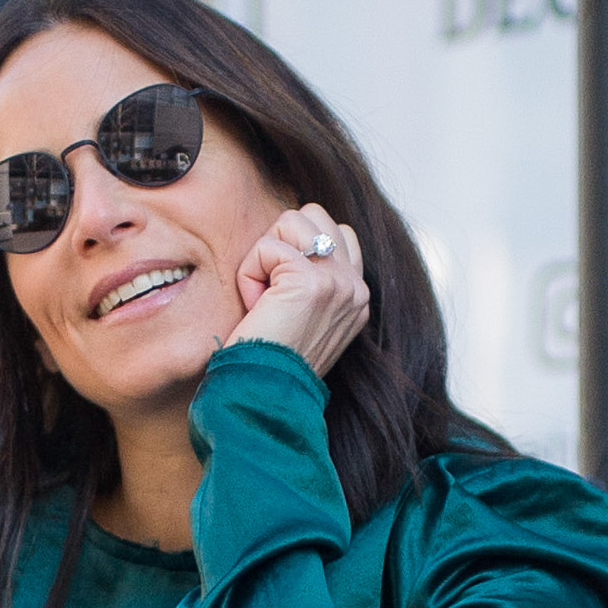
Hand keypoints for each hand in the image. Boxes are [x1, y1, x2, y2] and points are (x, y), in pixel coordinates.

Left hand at [220, 200, 369, 377]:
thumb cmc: (268, 361)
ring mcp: (339, 282)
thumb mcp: (304, 319)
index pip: (336, 232)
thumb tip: (294, 248)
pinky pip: (268, 246)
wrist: (262, 392)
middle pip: (313, 215)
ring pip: (292, 220)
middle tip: (270, 294)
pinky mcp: (311, 281)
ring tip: (264, 300)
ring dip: (264, 256)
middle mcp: (355, 288)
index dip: (295, 250)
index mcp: (357, 298)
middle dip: (280, 243)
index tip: (281, 295)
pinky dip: (250, 274)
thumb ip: (312, 281)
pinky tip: (256, 307)